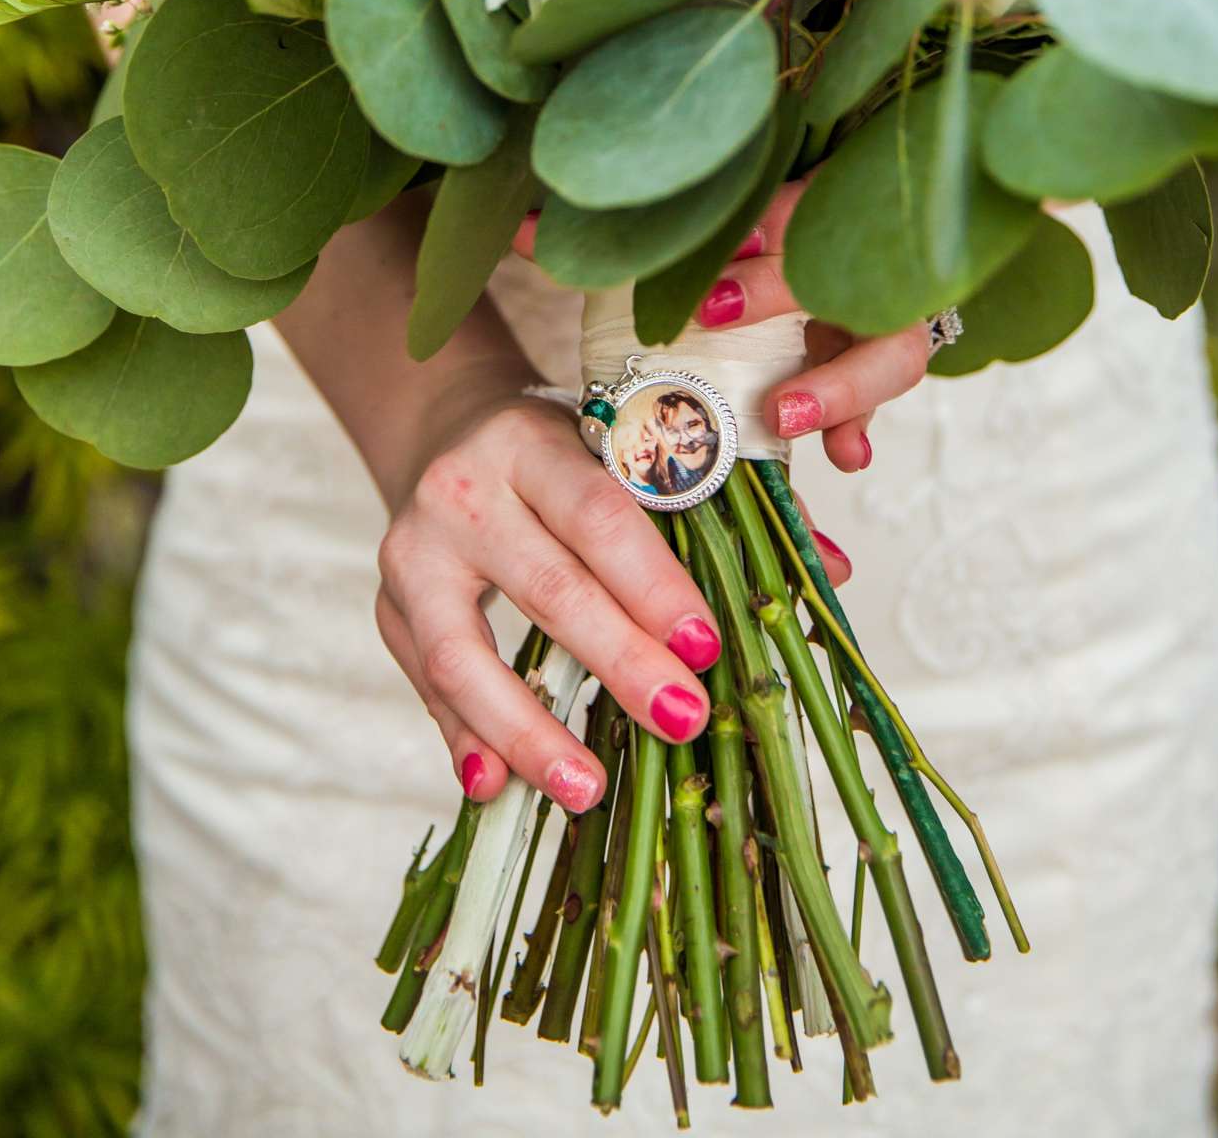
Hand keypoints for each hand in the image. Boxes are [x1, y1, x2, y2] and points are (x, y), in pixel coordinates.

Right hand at [376, 387, 850, 811]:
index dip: (655, 584)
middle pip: (547, 587)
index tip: (709, 645)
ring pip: (463, 651)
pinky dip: (460, 739)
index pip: (601, 515)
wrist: (446, 427)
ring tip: (589, 788)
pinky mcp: (388, 607)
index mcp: (536, 442)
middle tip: (684, 719)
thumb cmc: (566, 451)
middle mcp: (466, 489)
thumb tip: (828, 570)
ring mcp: (414, 551)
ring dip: (528, 727)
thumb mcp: (629, 450)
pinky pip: (425, 684)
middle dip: (618, 662)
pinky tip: (494, 790)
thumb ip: (720, 506)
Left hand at [515, 179, 934, 475]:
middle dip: (785, 295)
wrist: (791, 264)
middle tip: (716, 318)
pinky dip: (861, 426)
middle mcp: (847, 261)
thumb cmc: (729, 250)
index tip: (707, 283)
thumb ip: (615, 238)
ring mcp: (870, 315)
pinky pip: (884, 398)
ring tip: (784, 417)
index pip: (793, 204)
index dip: (759, 234)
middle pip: (844, 270)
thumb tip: (518, 226)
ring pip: (891, 347)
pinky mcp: (873, 362)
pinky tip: (844, 457)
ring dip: (844, 385)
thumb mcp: (684, 236)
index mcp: (803, 208)